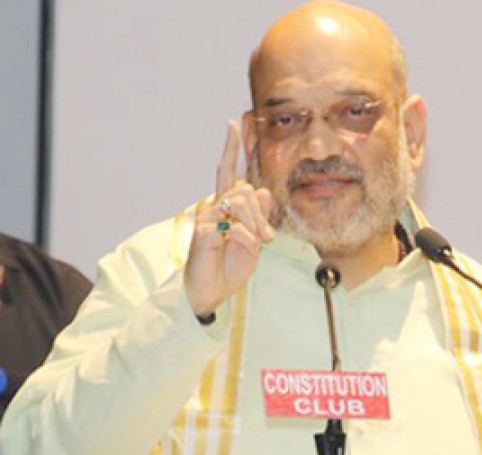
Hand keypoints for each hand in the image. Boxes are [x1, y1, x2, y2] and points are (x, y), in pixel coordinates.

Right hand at [184, 121, 274, 316]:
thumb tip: (262, 191)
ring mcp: (207, 217)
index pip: (228, 173)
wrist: (212, 291)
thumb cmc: (230, 267)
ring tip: (255, 244)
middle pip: (244, 190)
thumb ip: (258, 217)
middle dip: (261, 214)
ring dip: (255, 225)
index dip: (230, 149)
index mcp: (226, 208)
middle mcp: (214, 207)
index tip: (232, 125)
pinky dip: (245, 239)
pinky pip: (234, 226)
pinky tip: (239, 248)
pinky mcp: (204, 231)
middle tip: (266, 238)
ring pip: (240, 202)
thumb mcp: (254, 241)